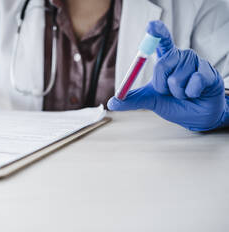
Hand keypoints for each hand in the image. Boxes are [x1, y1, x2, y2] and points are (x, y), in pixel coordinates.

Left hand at [107, 21, 228, 130]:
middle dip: (162, 86)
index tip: (151, 26)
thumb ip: (131, 100)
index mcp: (166, 59)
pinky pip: (193, 84)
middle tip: (170, 91)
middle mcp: (180, 56)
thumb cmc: (173, 103)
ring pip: (176, 80)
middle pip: (161, 65)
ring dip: (178, 93)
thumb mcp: (150, 100)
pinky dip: (191, 94)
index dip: (157, 32)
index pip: (161, 41)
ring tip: (185, 93)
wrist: (195, 115)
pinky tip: (196, 92)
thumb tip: (112, 102)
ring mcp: (195, 63)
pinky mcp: (208, 72)